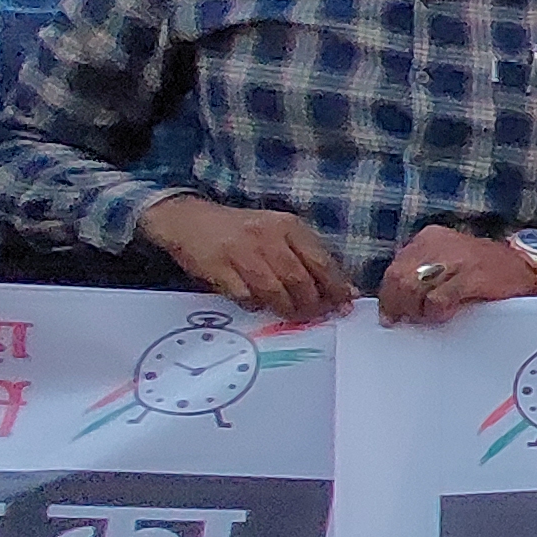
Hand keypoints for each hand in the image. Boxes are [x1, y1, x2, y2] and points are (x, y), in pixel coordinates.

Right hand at [141, 196, 354, 323]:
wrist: (190, 221)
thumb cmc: (244, 231)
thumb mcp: (279, 233)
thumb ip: (310, 258)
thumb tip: (345, 291)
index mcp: (289, 226)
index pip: (321, 261)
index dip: (335, 288)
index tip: (343, 305)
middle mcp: (267, 237)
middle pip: (299, 279)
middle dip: (312, 304)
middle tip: (315, 315)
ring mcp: (242, 252)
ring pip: (274, 290)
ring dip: (287, 309)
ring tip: (291, 315)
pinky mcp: (219, 267)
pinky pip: (245, 295)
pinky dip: (255, 305)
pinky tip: (258, 304)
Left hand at [376, 224, 536, 323]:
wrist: (528, 269)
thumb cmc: (487, 273)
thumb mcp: (450, 264)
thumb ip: (425, 275)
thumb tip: (396, 303)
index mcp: (432, 238)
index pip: (395, 267)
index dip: (389, 295)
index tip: (391, 315)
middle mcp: (441, 243)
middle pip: (400, 277)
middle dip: (399, 305)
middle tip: (408, 321)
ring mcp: (457, 258)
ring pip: (414, 288)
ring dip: (417, 310)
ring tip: (430, 318)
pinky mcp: (472, 275)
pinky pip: (438, 299)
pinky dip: (436, 312)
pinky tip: (447, 314)